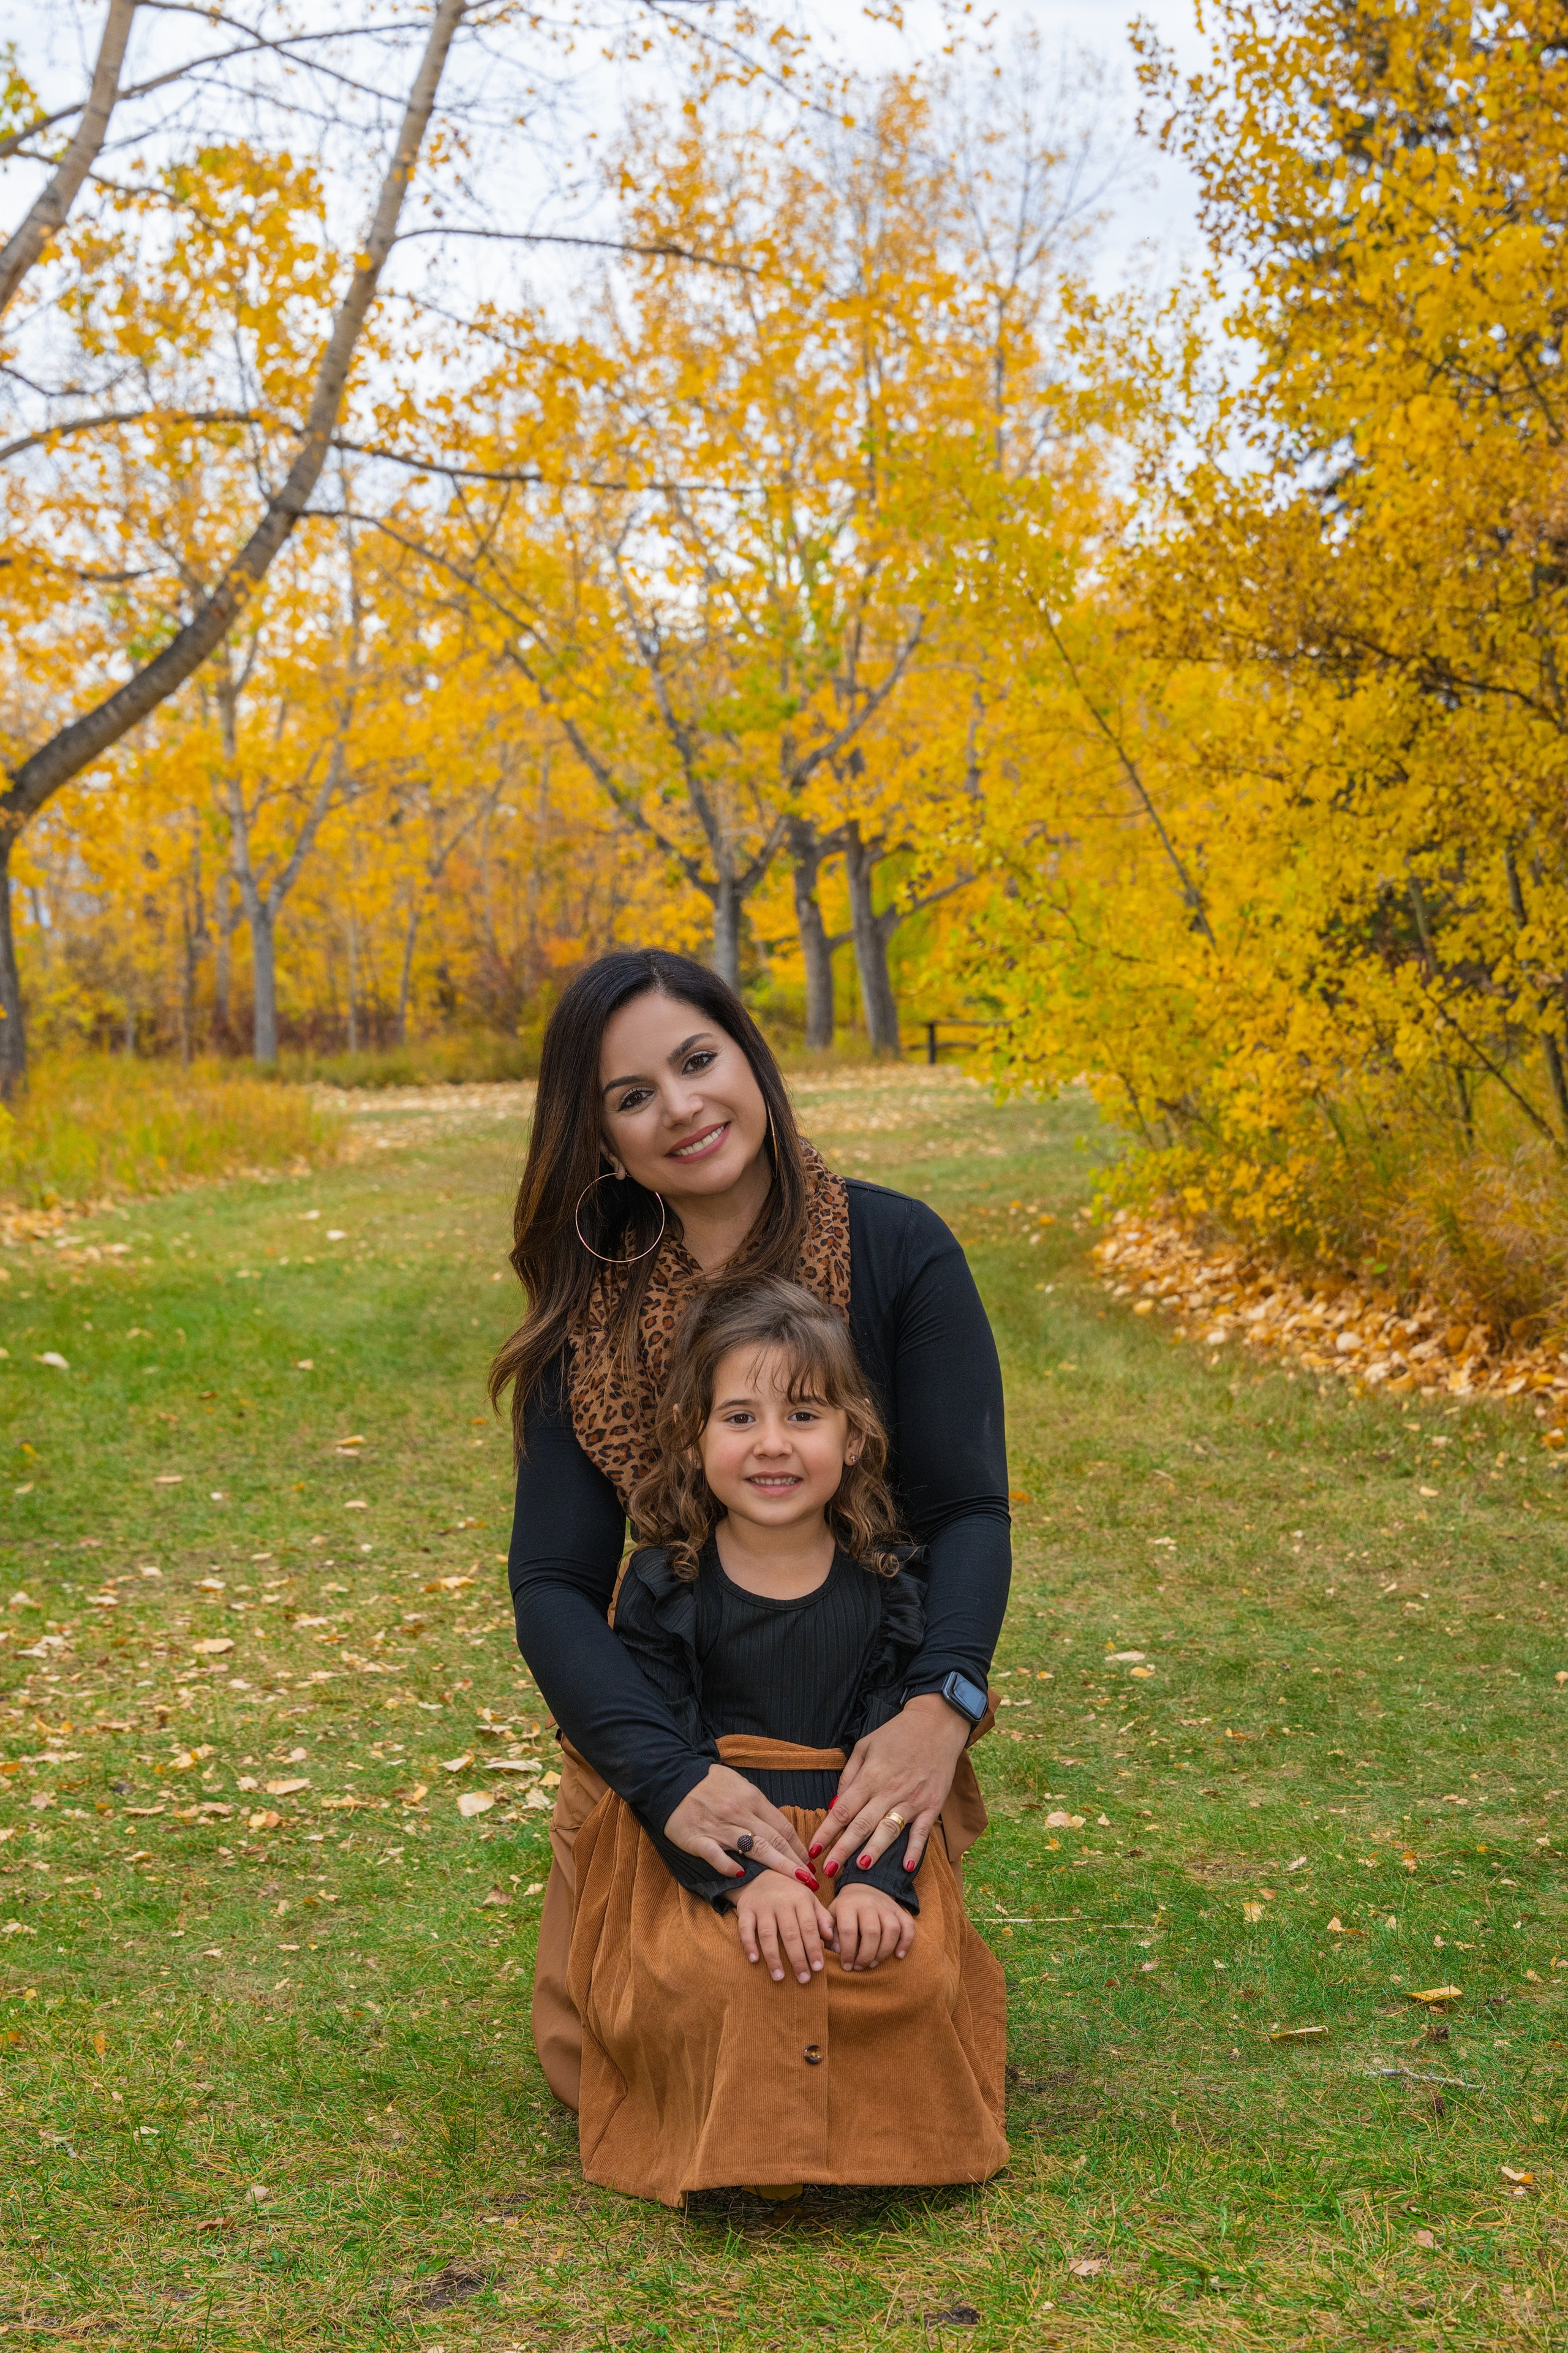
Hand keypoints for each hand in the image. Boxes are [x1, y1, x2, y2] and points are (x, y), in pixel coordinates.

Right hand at [664, 1763, 814, 1884]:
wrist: (672, 1778)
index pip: (782, 1827)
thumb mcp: (739, 1785)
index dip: (799, 1847)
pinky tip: (739, 1874)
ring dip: (778, 1866)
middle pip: (775, 1840)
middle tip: (811, 1880)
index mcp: (752, 1799)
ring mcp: (719, 1827)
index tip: (810, 1863)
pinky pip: (716, 1854)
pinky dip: (728, 1865)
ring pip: (754, 1848)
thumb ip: (757, 1805)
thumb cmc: (708, 1783)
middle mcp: (740, 1813)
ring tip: (795, 1881)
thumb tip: (776, 1826)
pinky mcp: (698, 1839)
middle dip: (796, 1862)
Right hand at [736, 1873, 836, 1983]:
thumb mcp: (809, 1900)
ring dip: (774, 1958)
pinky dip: (749, 1944)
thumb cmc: (790, 1892)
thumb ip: (822, 1918)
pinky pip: (746, 1928)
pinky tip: (754, 1960)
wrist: (761, 1872)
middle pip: (790, 1934)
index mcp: (800, 1899)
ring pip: (768, 1934)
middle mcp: (781, 1902)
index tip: (818, 1968)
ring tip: (779, 1977)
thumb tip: (831, 1938)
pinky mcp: (745, 1908)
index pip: (809, 1928)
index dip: (813, 1949)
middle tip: (803, 1979)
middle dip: (798, 1959)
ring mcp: (762, 1905)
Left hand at [813, 1694, 971, 1880]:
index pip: (843, 1809)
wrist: (937, 1724)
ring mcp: (912, 1799)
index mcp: (870, 1776)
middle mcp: (889, 1790)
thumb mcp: (865, 1746)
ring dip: (874, 1851)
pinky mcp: (932, 1805)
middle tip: (828, 1870)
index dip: (827, 1831)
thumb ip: (849, 1776)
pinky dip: (914, 1850)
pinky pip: (922, 1832)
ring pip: (889, 1830)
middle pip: (861, 1825)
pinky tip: (907, 1868)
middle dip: (843, 1850)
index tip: (813, 1849)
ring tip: (860, 1869)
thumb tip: (834, 1805)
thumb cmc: (897, 1734)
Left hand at [830, 1882, 913, 1969]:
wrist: (863, 1887)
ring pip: (892, 1929)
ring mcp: (886, 1906)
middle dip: (866, 1955)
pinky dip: (906, 1942)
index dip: (848, 1952)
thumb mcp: (831, 1914)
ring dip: (884, 1951)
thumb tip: (835, 1950)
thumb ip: (828, 1930)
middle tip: (860, 1967)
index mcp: (848, 1905)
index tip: (846, 1966)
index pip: (848, 1930)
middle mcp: (868, 1903)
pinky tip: (898, 1955)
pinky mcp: (899, 1909)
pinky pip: (908, 1925)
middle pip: (872, 1932)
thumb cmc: (845, 1909)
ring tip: (874, 1963)